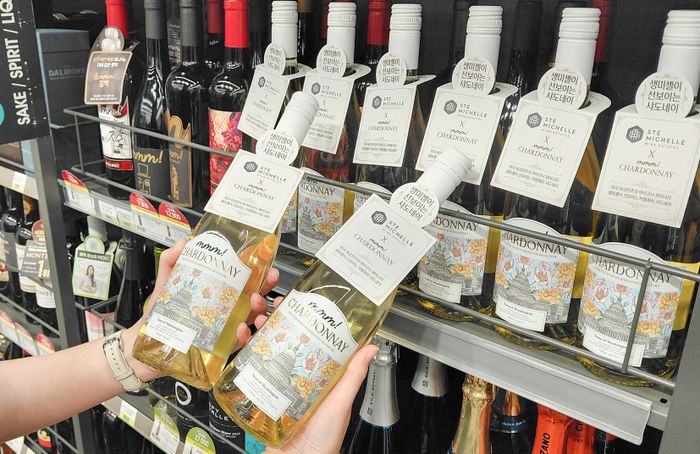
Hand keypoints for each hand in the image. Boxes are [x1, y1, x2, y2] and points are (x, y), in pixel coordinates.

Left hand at [121, 239, 279, 381]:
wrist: (145, 343)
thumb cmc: (160, 313)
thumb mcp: (166, 283)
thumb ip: (172, 261)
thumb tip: (184, 242)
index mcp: (220, 294)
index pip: (246, 281)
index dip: (260, 272)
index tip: (267, 264)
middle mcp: (228, 311)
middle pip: (257, 299)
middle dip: (268, 290)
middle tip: (267, 282)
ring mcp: (226, 330)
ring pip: (254, 321)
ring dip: (260, 312)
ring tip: (255, 304)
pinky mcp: (220, 349)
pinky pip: (240, 344)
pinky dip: (244, 336)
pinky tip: (239, 328)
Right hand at [238, 299, 378, 453]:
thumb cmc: (322, 441)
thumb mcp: (339, 403)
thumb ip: (352, 376)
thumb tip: (371, 348)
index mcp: (315, 373)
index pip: (305, 336)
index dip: (296, 316)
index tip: (289, 300)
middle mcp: (293, 375)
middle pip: (279, 337)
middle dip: (268, 318)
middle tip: (260, 304)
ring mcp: (274, 384)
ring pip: (260, 348)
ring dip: (252, 330)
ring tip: (248, 319)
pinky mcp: (257, 395)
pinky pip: (246, 369)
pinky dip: (240, 352)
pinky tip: (239, 340)